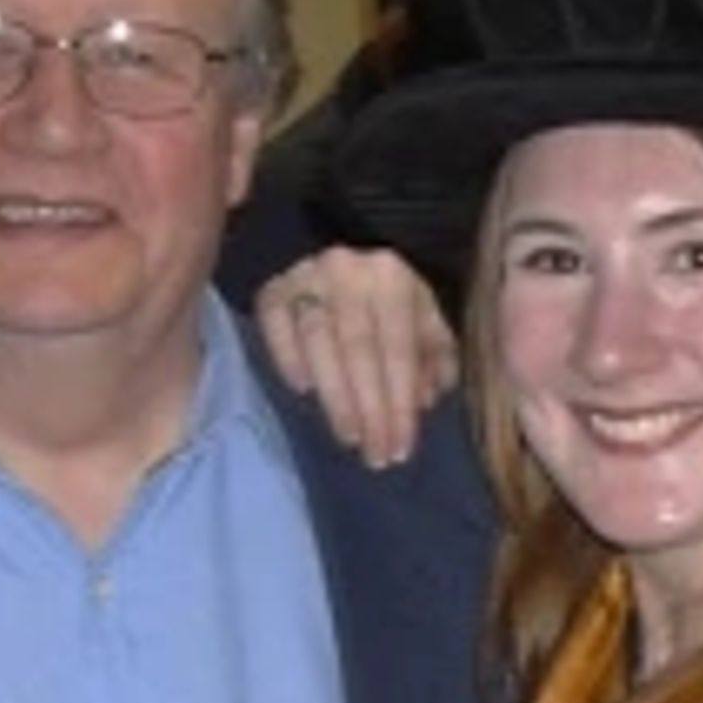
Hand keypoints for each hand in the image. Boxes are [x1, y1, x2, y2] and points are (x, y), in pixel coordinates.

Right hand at [254, 247, 458, 466]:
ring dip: (335, 398)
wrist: (324, 247)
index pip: (398, 350)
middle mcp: (348, 276)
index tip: (401, 448)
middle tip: (376, 456)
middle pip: (359, 352)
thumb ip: (431, 351)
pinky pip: (276, 328)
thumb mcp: (419, 308)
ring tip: (349, 438)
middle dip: (369, 411)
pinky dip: (288, 360)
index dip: (400, 403)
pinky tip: (303, 392)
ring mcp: (306, 281)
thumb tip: (425, 401)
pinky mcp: (270, 289)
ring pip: (318, 344)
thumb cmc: (382, 289)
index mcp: (391, 279)